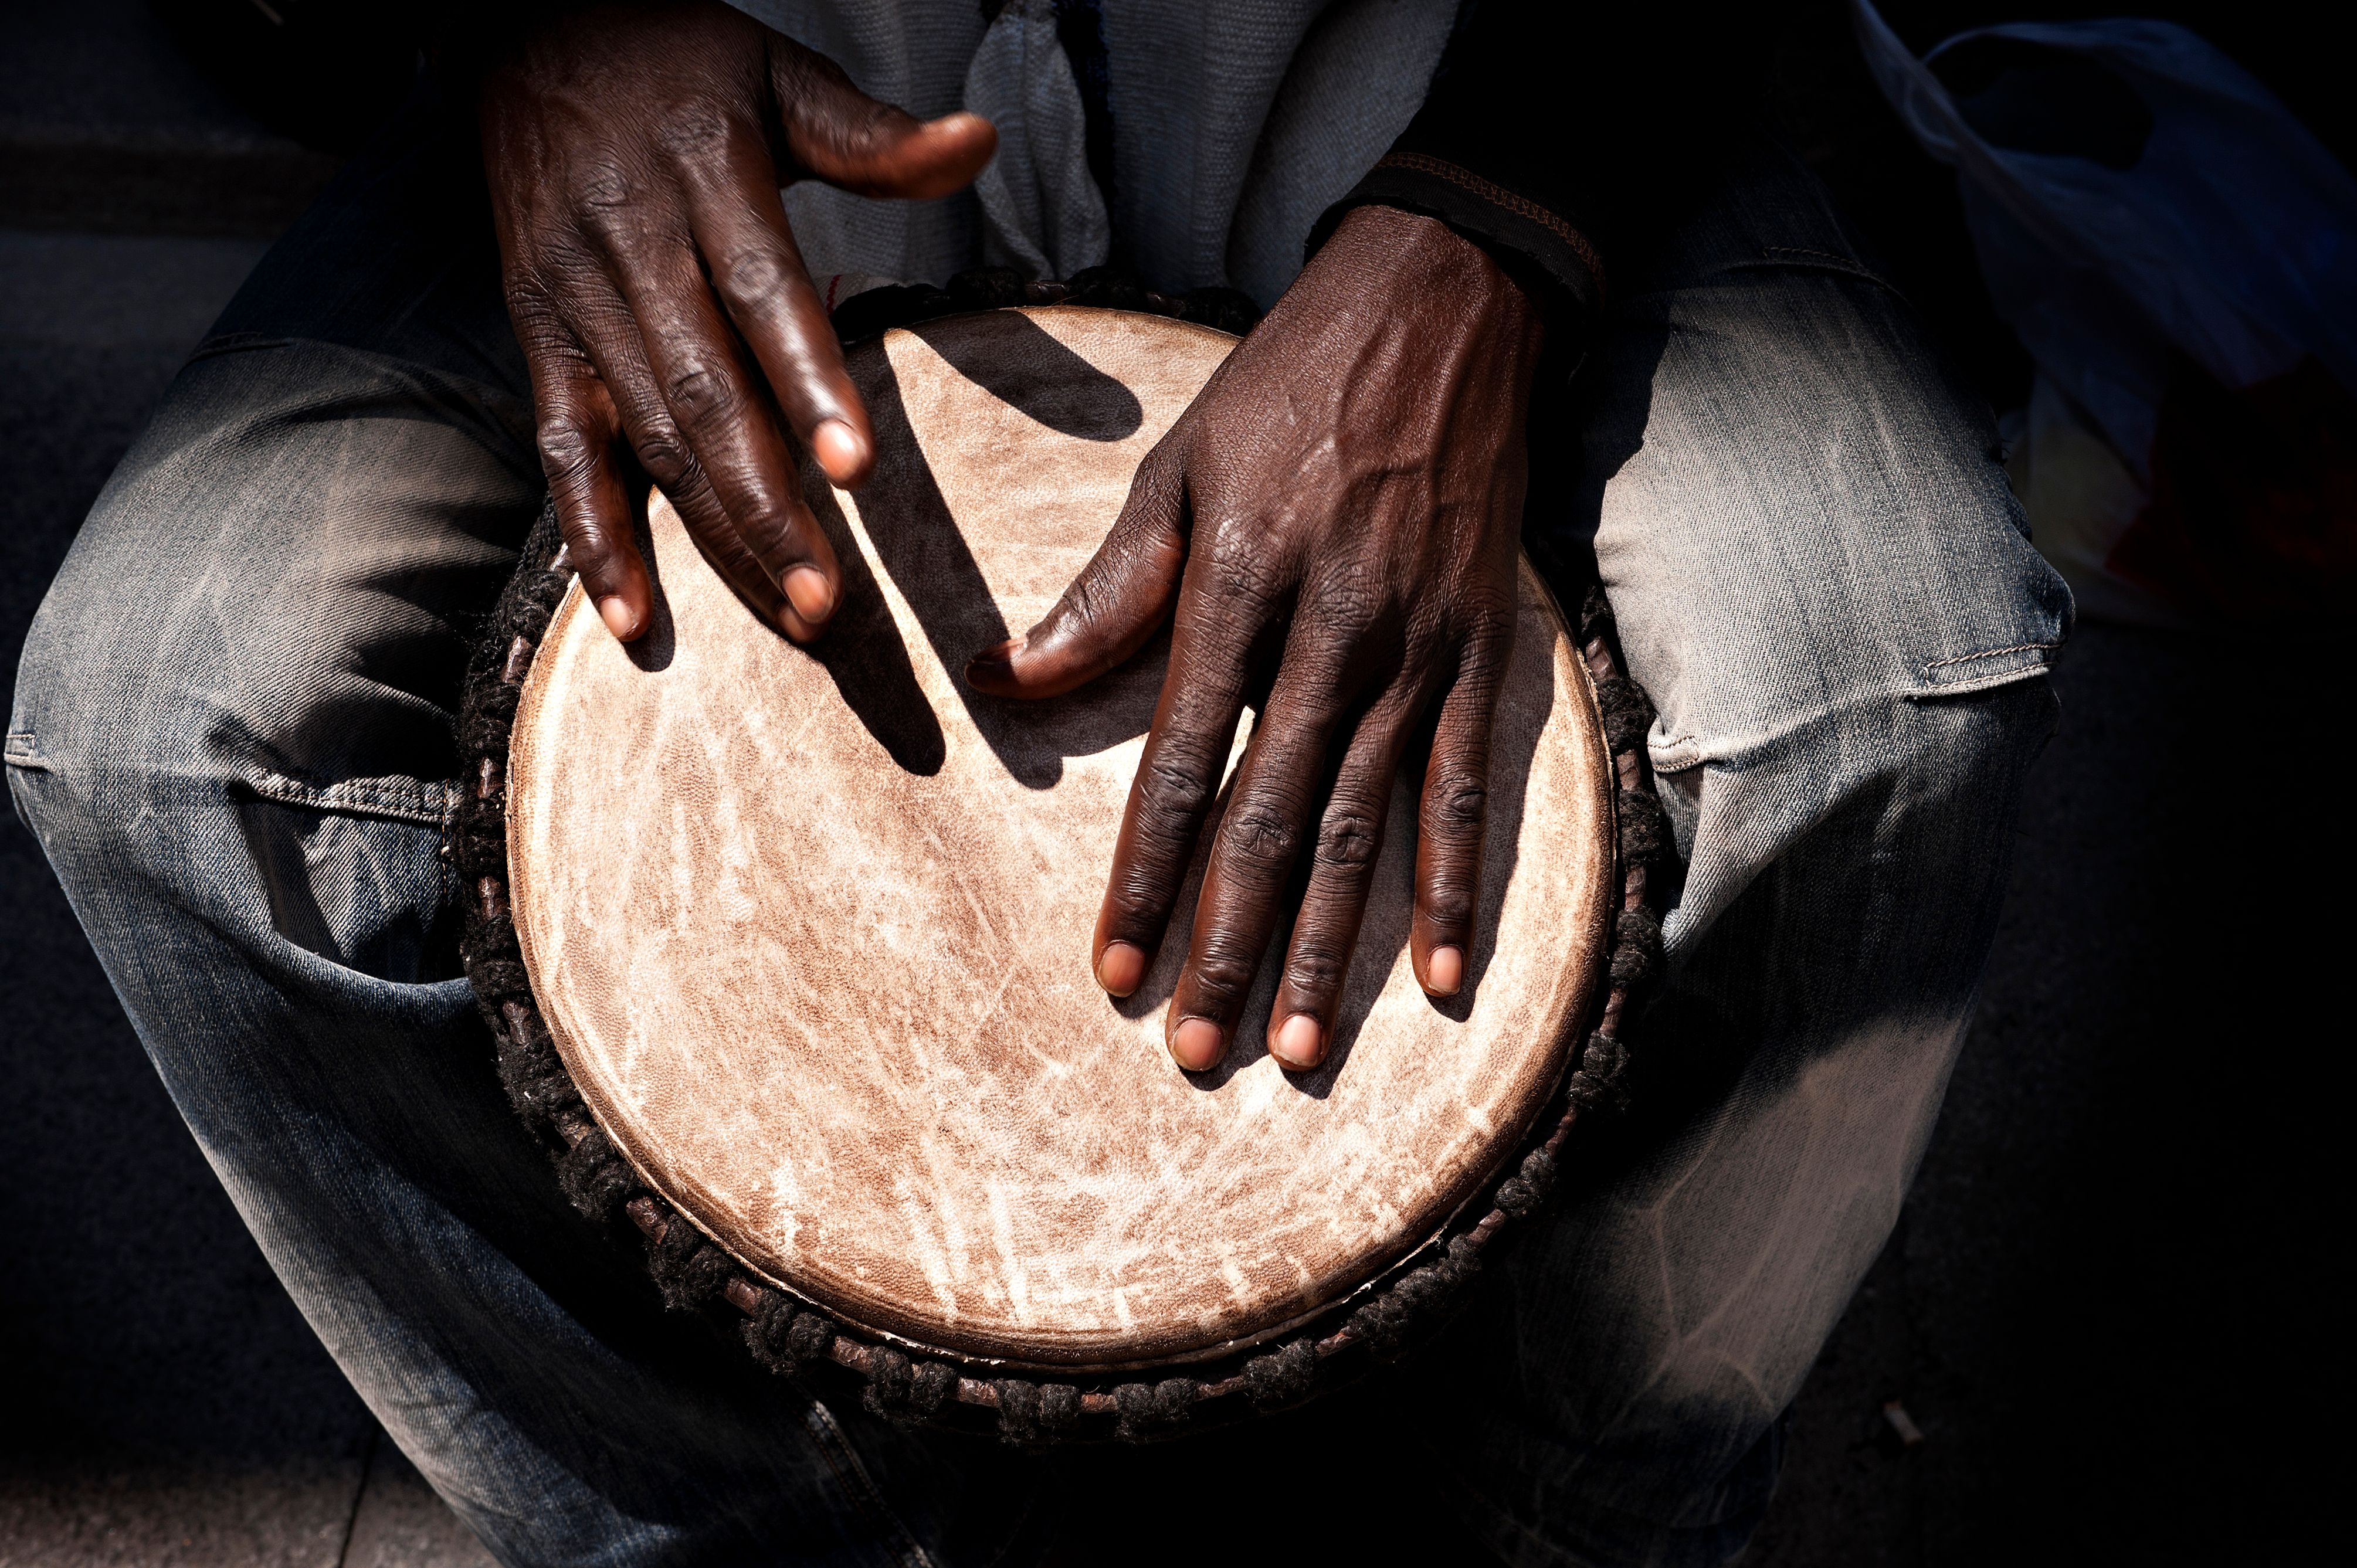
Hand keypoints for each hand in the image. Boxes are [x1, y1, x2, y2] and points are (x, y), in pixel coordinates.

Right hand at [479, 0, 994, 640]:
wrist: (522, 29)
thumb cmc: (676, 62)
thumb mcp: (777, 74)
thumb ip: (872, 134)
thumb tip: (979, 140)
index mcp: (704, 179)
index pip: (762, 294)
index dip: (807, 382)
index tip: (855, 467)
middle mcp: (634, 251)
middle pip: (704, 396)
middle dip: (765, 506)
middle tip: (826, 602)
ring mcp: (579, 304)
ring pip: (649, 440)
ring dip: (713, 538)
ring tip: (788, 614)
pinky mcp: (541, 339)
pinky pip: (562, 451)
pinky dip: (592, 537)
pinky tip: (633, 617)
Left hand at [968, 207, 1544, 1072]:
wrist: (1448, 307)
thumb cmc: (1293, 384)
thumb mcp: (1181, 464)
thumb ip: (1109, 587)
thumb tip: (1007, 678)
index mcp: (1242, 587)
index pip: (1182, 761)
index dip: (1145, 874)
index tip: (1113, 971)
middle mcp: (1335, 634)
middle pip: (1275, 818)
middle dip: (1229, 943)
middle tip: (1193, 1049)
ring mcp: (1420, 650)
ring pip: (1367, 826)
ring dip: (1330, 949)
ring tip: (1294, 1050)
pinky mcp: (1484, 650)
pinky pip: (1471, 788)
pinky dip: (1455, 888)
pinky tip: (1437, 981)